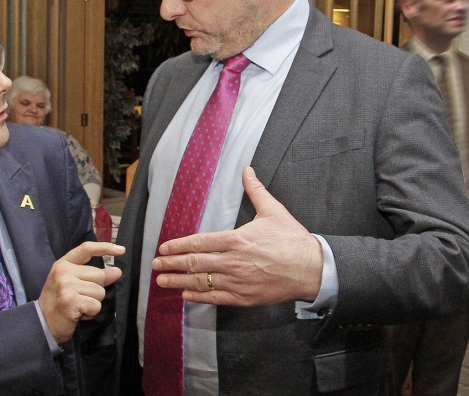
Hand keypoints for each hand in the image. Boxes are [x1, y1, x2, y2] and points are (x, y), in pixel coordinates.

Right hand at [38, 241, 122, 342]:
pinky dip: (91, 313)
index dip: (105, 247)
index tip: (121, 250)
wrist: (43, 323)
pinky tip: (78, 314)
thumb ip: (94, 275)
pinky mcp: (71, 301)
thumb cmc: (60, 301)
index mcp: (63, 264)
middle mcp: (64, 272)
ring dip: (93, 303)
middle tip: (80, 298)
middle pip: (99, 275)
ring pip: (100, 292)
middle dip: (96, 289)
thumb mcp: (73, 283)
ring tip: (78, 306)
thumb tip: (117, 271)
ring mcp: (66, 286)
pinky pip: (96, 305)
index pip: (86, 249)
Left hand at [151, 167, 322, 306]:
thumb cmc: (292, 239)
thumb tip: (247, 169)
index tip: (163, 249)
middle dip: (171, 265)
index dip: (178, 246)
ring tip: (162, 282)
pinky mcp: (245, 297)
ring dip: (179, 282)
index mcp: (237, 239)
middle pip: (195, 263)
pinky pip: (216, 298)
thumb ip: (256, 191)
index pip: (199, 242)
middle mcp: (233, 261)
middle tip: (155, 266)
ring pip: (202, 283)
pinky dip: (199, 297)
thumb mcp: (273, 211)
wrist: (312, 269)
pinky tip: (186, 296)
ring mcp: (238, 281)